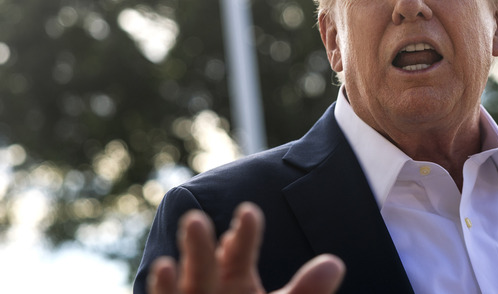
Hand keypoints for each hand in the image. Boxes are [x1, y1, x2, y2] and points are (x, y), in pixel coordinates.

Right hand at [148, 202, 344, 293]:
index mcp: (234, 277)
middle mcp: (207, 289)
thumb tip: (335, 264)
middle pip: (202, 265)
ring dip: (166, 280)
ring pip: (177, 291)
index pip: (238, 250)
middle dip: (198, 246)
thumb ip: (306, 292)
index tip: (249, 213)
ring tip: (163, 264)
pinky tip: (162, 276)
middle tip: (194, 220)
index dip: (244, 233)